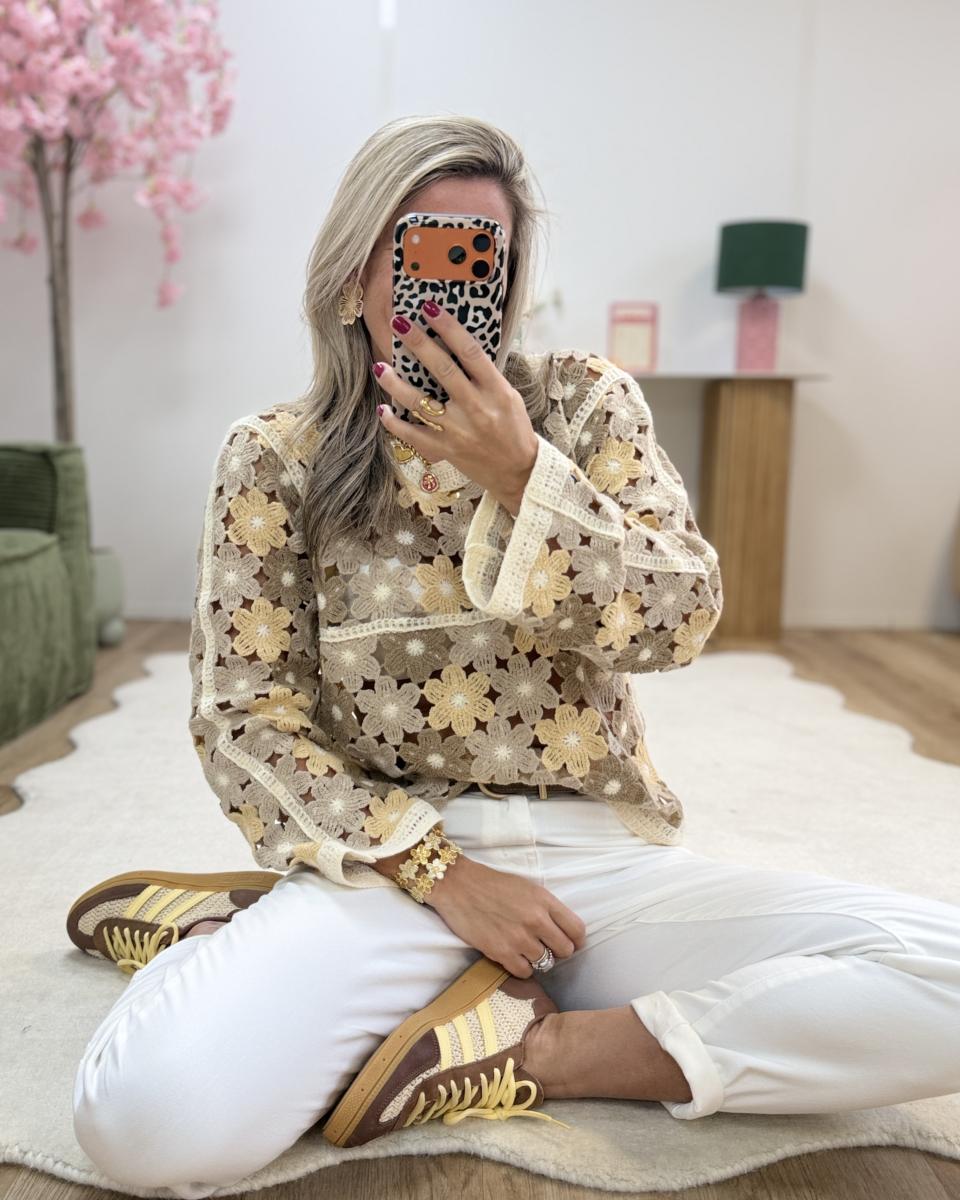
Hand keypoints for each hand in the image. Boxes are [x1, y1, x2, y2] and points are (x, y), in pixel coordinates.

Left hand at [373, 302, 539, 516]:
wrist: (518, 471)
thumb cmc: (513, 428)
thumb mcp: (508, 396)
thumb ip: (484, 375)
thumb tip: (456, 347)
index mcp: (496, 390)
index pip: (470, 351)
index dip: (449, 327)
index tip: (430, 308)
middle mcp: (476, 408)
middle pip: (442, 370)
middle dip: (418, 343)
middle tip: (398, 322)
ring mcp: (458, 431)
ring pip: (420, 403)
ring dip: (395, 384)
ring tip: (379, 366)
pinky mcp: (446, 450)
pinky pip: (413, 435)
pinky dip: (395, 424)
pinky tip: (383, 410)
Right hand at [425, 852, 587, 978]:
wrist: (458, 885)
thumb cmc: (493, 884)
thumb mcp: (527, 887)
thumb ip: (546, 907)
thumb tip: (562, 931)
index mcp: (544, 900)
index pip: (577, 930)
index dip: (576, 940)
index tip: (571, 943)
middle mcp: (535, 920)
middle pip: (565, 950)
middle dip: (558, 951)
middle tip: (546, 947)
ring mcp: (518, 938)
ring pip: (545, 962)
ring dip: (537, 959)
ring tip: (524, 949)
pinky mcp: (501, 952)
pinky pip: (524, 972)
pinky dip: (521, 967)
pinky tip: (512, 956)